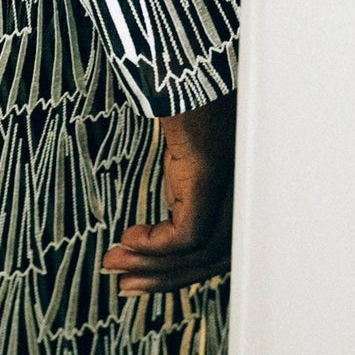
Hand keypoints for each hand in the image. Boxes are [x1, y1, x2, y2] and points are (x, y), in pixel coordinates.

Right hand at [101, 88, 235, 295]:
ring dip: (149, 264)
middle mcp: (240, 202)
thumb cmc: (188, 110)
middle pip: (205, 263)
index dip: (174, 276)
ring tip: (114, 262)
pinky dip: (156, 243)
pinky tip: (128, 237)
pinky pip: (187, 233)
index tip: (136, 282)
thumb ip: (182, 196)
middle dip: (159, 279)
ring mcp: (229, 191)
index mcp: (236, 203)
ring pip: (195, 254)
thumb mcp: (184, 165)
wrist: (188, 70)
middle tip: (122, 284)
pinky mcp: (211, 179)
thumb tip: (155, 234)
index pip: (212, 258)